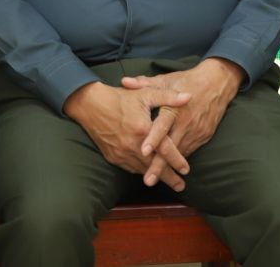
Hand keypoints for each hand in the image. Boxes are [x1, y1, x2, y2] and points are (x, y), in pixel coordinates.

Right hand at [63, 81, 191, 189]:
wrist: (90, 105)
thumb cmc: (120, 97)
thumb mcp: (145, 94)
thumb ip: (168, 97)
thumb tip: (188, 97)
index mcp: (143, 130)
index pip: (165, 150)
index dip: (177, 161)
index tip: (186, 170)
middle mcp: (132, 145)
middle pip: (155, 166)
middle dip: (169, 177)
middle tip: (181, 186)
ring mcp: (121, 153)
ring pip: (142, 170)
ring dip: (155, 177)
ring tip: (168, 182)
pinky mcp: (113, 157)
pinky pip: (130, 167)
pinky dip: (141, 170)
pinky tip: (147, 172)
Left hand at [123, 58, 243, 184]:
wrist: (217, 83)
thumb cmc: (187, 80)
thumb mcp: (166, 79)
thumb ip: (144, 84)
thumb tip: (124, 81)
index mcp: (174, 108)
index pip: (162, 126)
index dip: (153, 139)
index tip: (143, 152)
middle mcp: (185, 122)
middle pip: (171, 148)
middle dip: (159, 165)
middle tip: (148, 181)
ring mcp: (196, 131)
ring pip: (181, 153)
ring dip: (169, 167)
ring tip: (155, 180)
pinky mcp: (203, 135)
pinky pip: (189, 150)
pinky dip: (178, 159)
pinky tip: (168, 168)